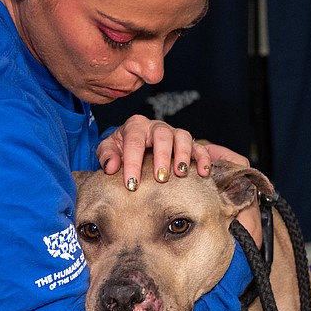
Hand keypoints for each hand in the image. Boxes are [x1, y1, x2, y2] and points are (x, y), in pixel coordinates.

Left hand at [97, 115, 249, 189]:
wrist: (134, 144)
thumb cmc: (121, 148)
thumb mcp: (109, 149)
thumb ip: (106, 155)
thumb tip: (111, 167)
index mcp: (135, 126)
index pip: (133, 141)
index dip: (132, 163)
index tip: (132, 184)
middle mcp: (156, 126)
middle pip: (162, 135)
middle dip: (162, 156)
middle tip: (160, 178)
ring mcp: (174, 133)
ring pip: (182, 137)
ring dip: (183, 155)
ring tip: (181, 173)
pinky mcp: (188, 143)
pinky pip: (199, 147)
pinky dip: (203, 158)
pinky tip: (203, 173)